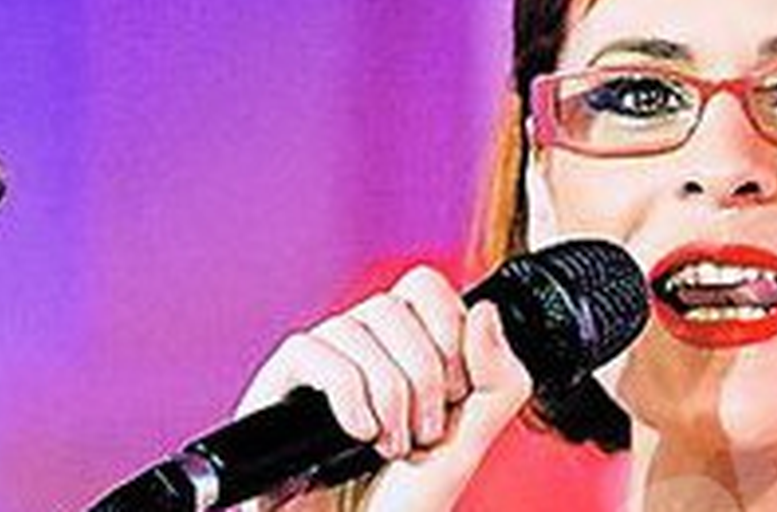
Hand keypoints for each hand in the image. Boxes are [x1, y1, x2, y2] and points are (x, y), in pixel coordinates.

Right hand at [234, 265, 532, 511]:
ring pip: (354, 327)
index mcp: (405, 345)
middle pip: (392, 304)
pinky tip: (358, 435)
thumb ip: (499, 376)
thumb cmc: (409, 499)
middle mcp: (358, 346)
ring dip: (389, 395)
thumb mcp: (474, 437)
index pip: (422, 286)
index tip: (455, 392)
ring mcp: (316, 365)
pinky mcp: (277, 390)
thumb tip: (483, 309)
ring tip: (392, 446)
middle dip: (423, 375)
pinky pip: (311, 352)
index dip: (448, 329)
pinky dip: (349, 397)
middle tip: (426, 431)